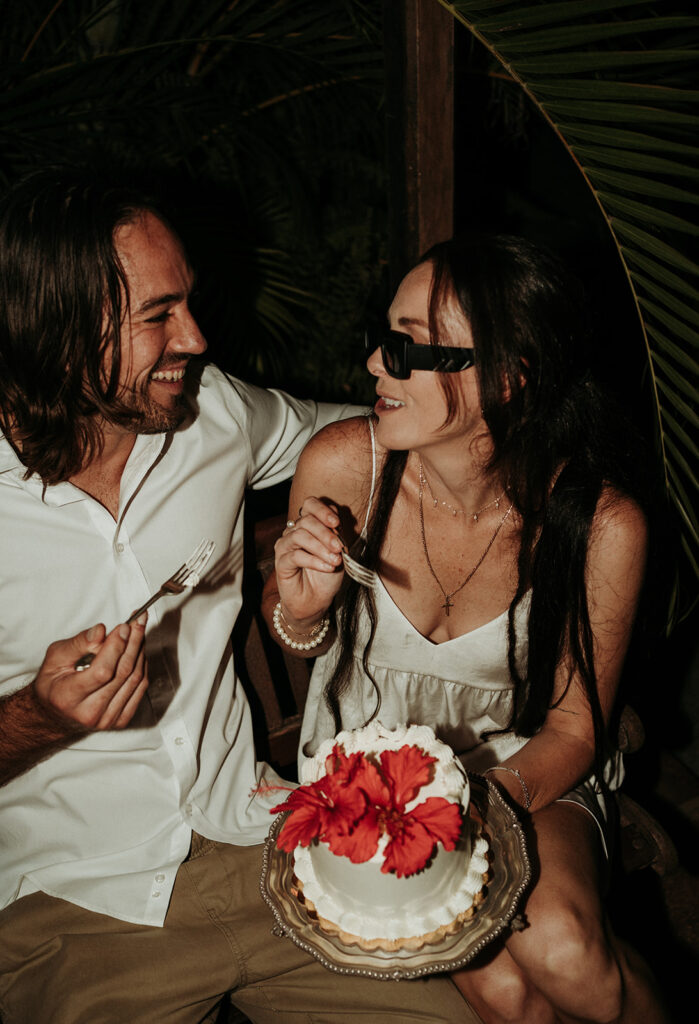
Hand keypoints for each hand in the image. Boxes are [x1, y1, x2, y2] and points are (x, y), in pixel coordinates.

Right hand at [32, 614, 148, 731]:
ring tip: (138, 632)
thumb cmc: (54, 684)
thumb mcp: (55, 658)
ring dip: (140, 651)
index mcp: (69, 697)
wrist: (55, 714)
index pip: (102, 671)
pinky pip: (140, 688)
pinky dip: (142, 666)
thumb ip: (77, 644)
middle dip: (133, 642)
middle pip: (122, 673)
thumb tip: (100, 631)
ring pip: (135, 679)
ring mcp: (107, 719)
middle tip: (138, 621)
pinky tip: (138, 651)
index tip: (124, 626)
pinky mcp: (121, 720)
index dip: (117, 647)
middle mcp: (90, 712)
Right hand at [274, 498, 344, 626]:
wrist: (317, 601)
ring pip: (299, 535)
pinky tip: (327, 567)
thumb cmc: (327, 575)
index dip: (323, 510)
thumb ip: (337, 535)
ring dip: (321, 547)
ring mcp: (285, 546)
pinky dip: (314, 561)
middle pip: (306, 520)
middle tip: (339, 548)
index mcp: (308, 525)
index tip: (337, 523)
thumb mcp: (338, 552)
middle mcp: (294, 532)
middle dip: (326, 533)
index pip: (310, 505)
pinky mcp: (281, 562)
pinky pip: (296, 555)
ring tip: (335, 560)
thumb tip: (336, 524)